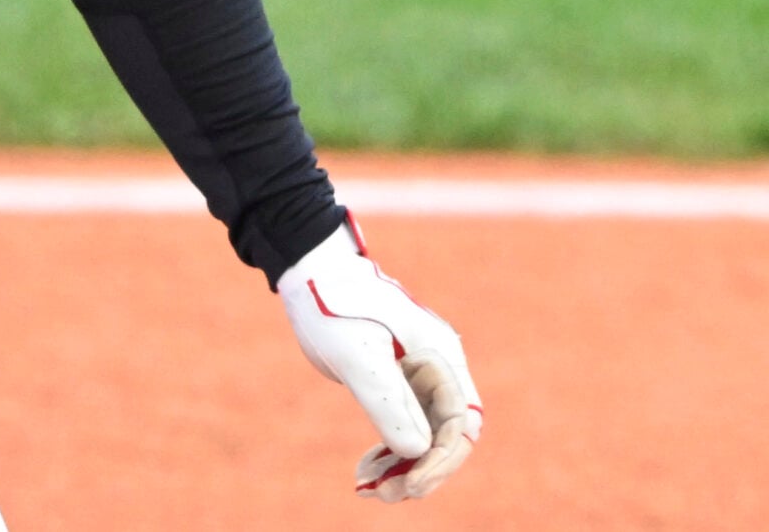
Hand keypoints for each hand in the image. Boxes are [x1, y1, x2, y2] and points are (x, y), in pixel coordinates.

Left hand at [280, 217, 482, 501]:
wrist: (309, 275)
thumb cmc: (334, 307)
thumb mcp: (358, 358)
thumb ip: (389, 403)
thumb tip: (418, 451)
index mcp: (441, 357)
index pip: (459, 424)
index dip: (441, 460)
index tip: (411, 483)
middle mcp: (438, 368)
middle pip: (447, 435)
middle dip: (421, 469)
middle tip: (386, 494)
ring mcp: (419, 375)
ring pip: (426, 435)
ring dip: (404, 465)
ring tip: (370, 488)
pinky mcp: (397, 381)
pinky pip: (405, 425)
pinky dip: (390, 450)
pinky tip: (367, 467)